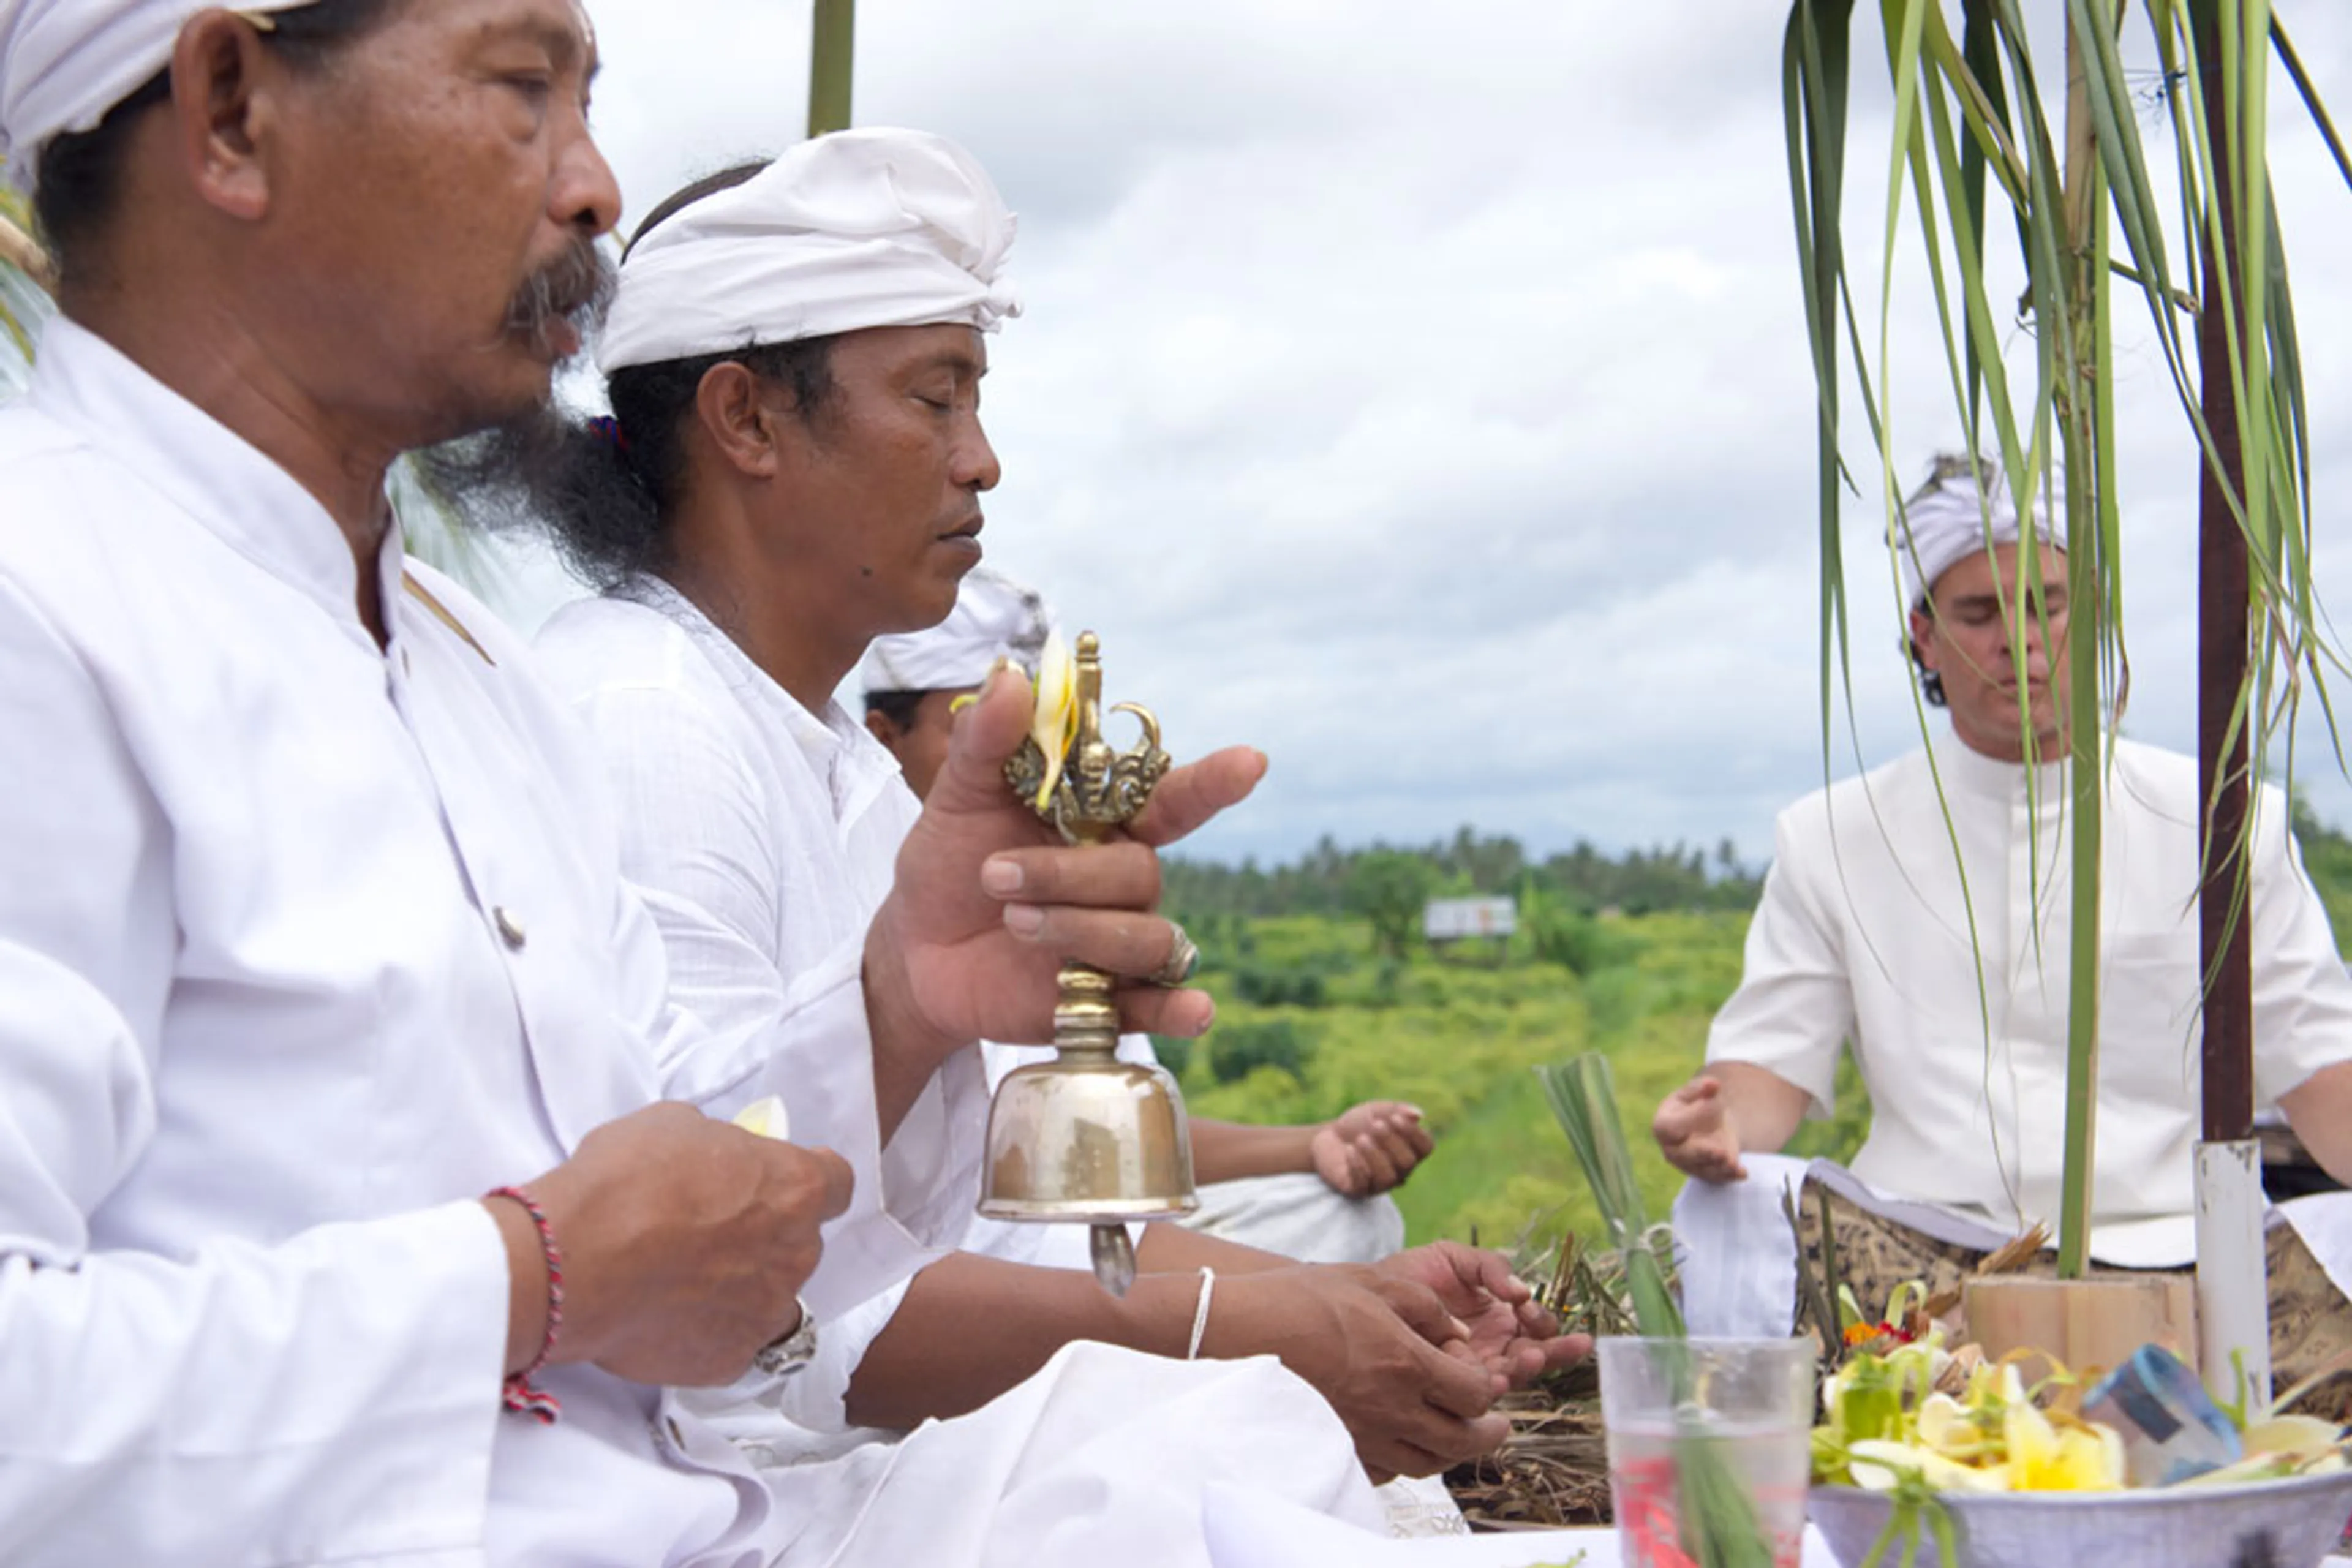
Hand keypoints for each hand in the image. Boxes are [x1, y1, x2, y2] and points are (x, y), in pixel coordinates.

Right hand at [525, 1103, 853, 1386]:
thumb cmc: (625, 1180)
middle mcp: (796, 1252)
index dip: (804, 1182)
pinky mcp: (730, 1362)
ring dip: (739, 1288)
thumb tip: (715, 1162)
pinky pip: (730, 1343)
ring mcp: (766, 1313)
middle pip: (798, 1241)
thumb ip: (717, 1147)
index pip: (835, 1183)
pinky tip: (666, 1318)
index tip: (772, 1184)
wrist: (572, 1262)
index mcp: (795, 1188)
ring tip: (682, 1282)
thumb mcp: (676, 1125)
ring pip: (768, 1297)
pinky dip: (707, 1333)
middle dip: (763, 1236)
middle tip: (706, 1233)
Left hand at [865, 667, 1266, 1067]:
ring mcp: (1118, 941)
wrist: (915, 949)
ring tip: (1013, 923)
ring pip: (1147, 936)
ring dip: (1080, 929)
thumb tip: (1011, 677)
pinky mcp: (1108, 999)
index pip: (1173, 797)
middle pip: (1140, 872)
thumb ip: (986, 741)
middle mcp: (1124, 878)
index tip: (1250, 762)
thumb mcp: (956, 798)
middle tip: (995, 874)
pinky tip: (1193, 1012)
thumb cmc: (948, 865)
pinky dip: (1179, 1009)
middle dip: (1067, 874)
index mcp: (1104, 821)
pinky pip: (1159, 1003)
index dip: (1213, 781)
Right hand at [1206, 1263, 1509, 1481]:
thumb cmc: (1305, 1299)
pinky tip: (1406, 1442)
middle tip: (1495, 1423)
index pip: (1475, 1394)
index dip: (1489, 1386)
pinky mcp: (1339, 1447)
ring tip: (1456, 1435)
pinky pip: (1388, 1471)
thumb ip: (1427, 1307)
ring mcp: (1364, 1435)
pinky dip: (1407, 1461)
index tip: (1483, 1375)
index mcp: (1407, 1365)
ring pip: (1428, 1462)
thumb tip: (1456, 1334)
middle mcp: (1392, 1409)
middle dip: (1487, 1433)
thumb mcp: (1375, 1283)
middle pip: (1461, 1440)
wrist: (1242, 1331)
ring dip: (1451, 1450)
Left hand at [1309, 1100, 1432, 1194]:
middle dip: (1392, 1141)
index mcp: (1410, 1150)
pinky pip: (1363, 1185)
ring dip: (1375, 1155)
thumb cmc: (1358, 1125)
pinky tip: (1349, 1149)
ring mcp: (1380, 1183)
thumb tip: (1419, 1115)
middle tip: (1375, 1125)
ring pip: (1387, 1177)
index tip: (1395, 1117)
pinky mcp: (1358, 1190)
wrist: (1327, 1137)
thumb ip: (1397, 1110)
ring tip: (1361, 1138)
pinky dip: (1358, 1165)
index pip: (1425, 1147)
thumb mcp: (1376, 1111)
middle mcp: (1400, 1171)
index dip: (1414, 1133)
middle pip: (1407, 1162)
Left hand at [1374, 1241, 1588, 1386]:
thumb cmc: (1413, 1274)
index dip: (1541, 1318)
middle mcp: (1495, 1344)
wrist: (1368, 1296)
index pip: (1534, 1322)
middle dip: (1557, 1350)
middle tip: (1576, 1345)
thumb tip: (1523, 1291)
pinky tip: (1502, 1375)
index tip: (1533, 1311)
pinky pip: (1487, 1387)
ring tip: (1534, 1356)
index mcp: (1500, 1313)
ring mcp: (1479, 1366)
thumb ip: (1491, 1267)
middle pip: (1538, 1351)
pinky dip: (1499, 1381)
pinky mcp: (1459, 1381)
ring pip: (1518, 1372)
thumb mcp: (1454, 1258)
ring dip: (1531, 1365)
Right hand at [1652, 1074, 1746, 1181]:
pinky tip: (1742, 1171)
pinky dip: (1730, 1175)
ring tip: (1734, 1163)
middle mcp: (1672, 1150)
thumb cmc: (1696, 1104)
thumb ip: (1701, 1088)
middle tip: (1721, 1152)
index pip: (1670, 1127)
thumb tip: (1712, 1084)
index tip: (1711, 1104)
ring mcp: (1689, 1165)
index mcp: (1663, 1126)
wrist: (1709, 1122)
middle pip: (1685, 1155)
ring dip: (1719, 1167)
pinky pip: (1717, 1178)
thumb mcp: (1696, 1091)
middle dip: (1703, 1154)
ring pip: (1703, 1169)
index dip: (1689, 1118)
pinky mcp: (1707, 1173)